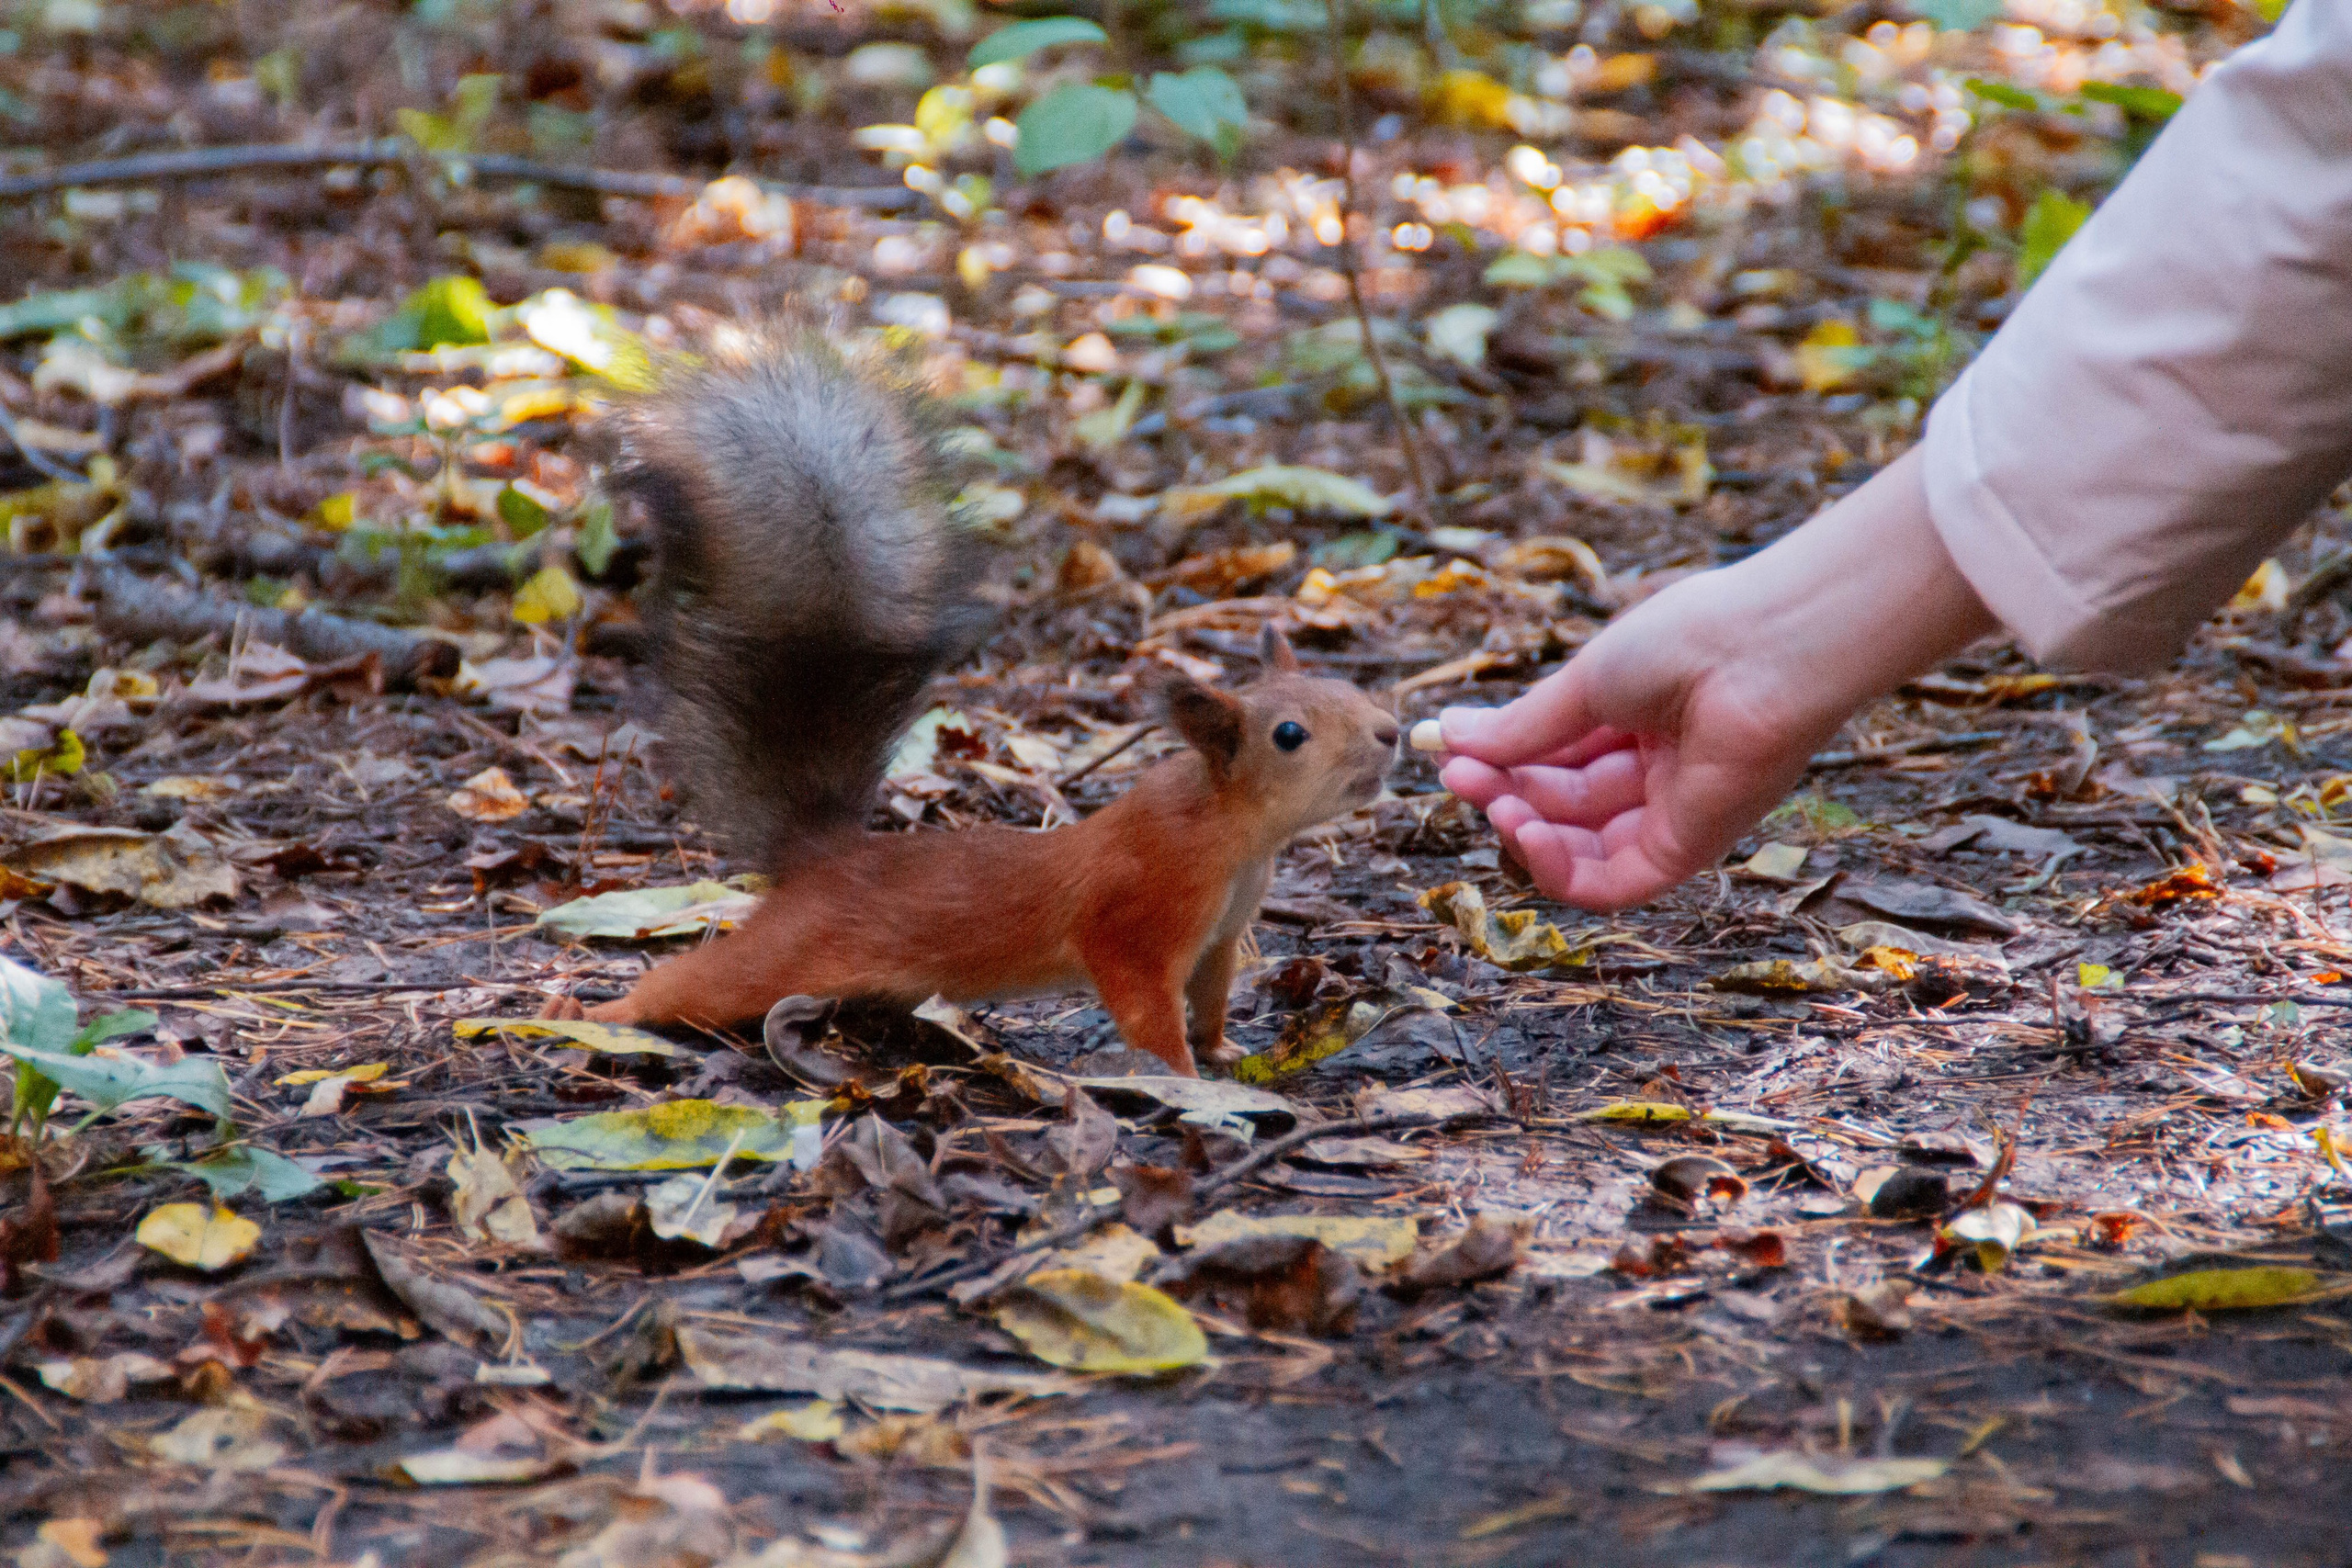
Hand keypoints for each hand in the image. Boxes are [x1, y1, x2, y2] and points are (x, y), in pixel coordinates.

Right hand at [1433, 449, 1997, 909]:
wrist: (1763, 651)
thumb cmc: (1687, 641)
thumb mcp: (1585, 684)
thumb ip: (1522, 727)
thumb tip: (1447, 738)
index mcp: (1637, 718)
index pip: (1556, 758)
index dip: (1504, 762)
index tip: (1452, 753)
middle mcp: (1656, 769)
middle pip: (1563, 804)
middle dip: (1506, 794)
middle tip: (1459, 778)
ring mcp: (1673, 811)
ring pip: (1581, 848)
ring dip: (1525, 832)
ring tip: (1493, 803)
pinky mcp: (1688, 848)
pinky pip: (1613, 881)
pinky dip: (1561, 870)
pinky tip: (1525, 834)